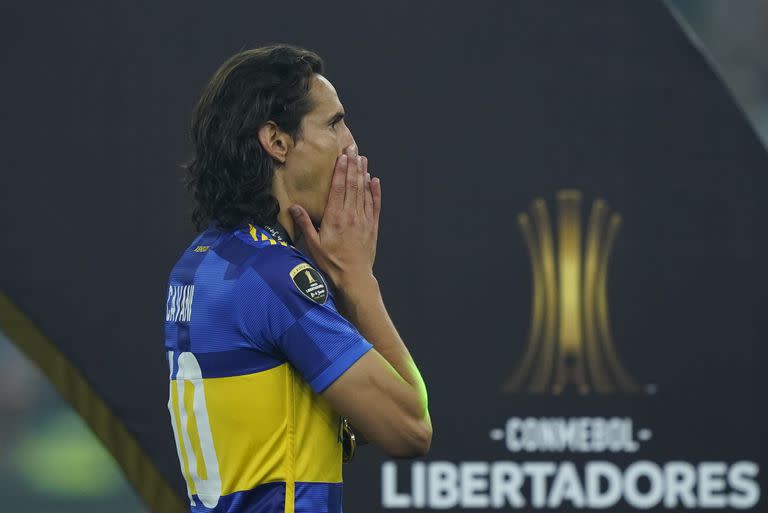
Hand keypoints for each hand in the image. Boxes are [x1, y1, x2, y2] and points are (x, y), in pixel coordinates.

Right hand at [289, 145, 381, 291]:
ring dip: (363, 174)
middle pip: (352, 185)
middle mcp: (350, 215)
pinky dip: (375, 192)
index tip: (342, 156)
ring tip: (363, 158)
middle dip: (352, 165)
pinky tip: (374, 180)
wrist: (353, 277)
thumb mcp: (313, 245)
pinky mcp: (372, 226)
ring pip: (364, 192)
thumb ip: (305, 224)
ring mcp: (363, 220)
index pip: (338, 188)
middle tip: (353, 149)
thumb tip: (294, 206)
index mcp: (335, 217)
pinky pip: (375, 205)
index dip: (341, 170)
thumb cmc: (331, 262)